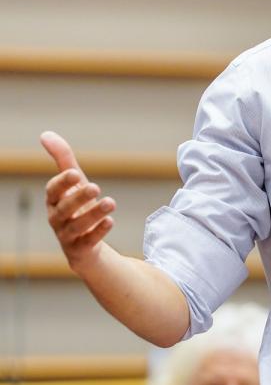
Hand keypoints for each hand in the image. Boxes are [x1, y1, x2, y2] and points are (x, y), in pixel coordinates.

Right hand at [41, 131, 115, 270]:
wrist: (85, 243)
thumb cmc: (77, 206)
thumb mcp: (73, 183)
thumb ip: (63, 159)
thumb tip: (45, 134)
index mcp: (54, 201)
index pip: (52, 191)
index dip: (62, 183)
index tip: (75, 173)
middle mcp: (57, 219)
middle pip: (64, 209)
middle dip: (78, 198)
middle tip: (95, 186)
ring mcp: (68, 236)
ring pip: (76, 226)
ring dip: (93, 215)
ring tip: (110, 202)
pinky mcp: (81, 249)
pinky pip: (88, 242)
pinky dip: (98, 232)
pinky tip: (110, 221)